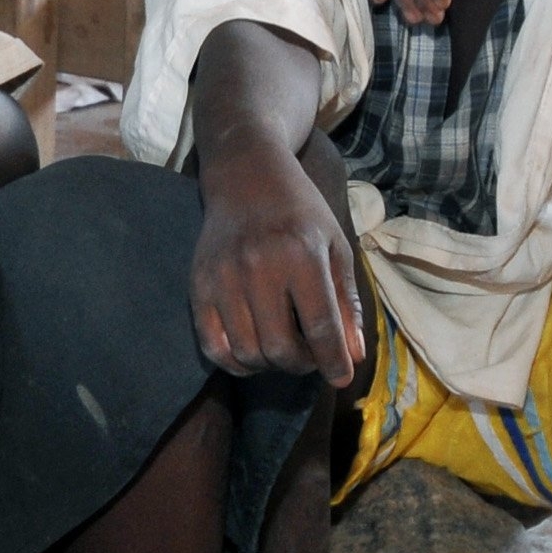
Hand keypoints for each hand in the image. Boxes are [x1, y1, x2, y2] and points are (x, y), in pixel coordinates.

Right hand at [192, 149, 364, 384]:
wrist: (246, 175)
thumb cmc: (300, 212)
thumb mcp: (336, 248)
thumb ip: (346, 304)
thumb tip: (353, 357)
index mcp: (302, 255)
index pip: (321, 327)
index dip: (334, 362)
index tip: (340, 377)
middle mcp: (259, 268)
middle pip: (280, 349)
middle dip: (302, 365)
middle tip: (310, 356)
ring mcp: (223, 278)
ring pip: (247, 354)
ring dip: (270, 365)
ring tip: (283, 350)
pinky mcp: (198, 286)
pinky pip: (213, 347)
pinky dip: (235, 363)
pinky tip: (253, 352)